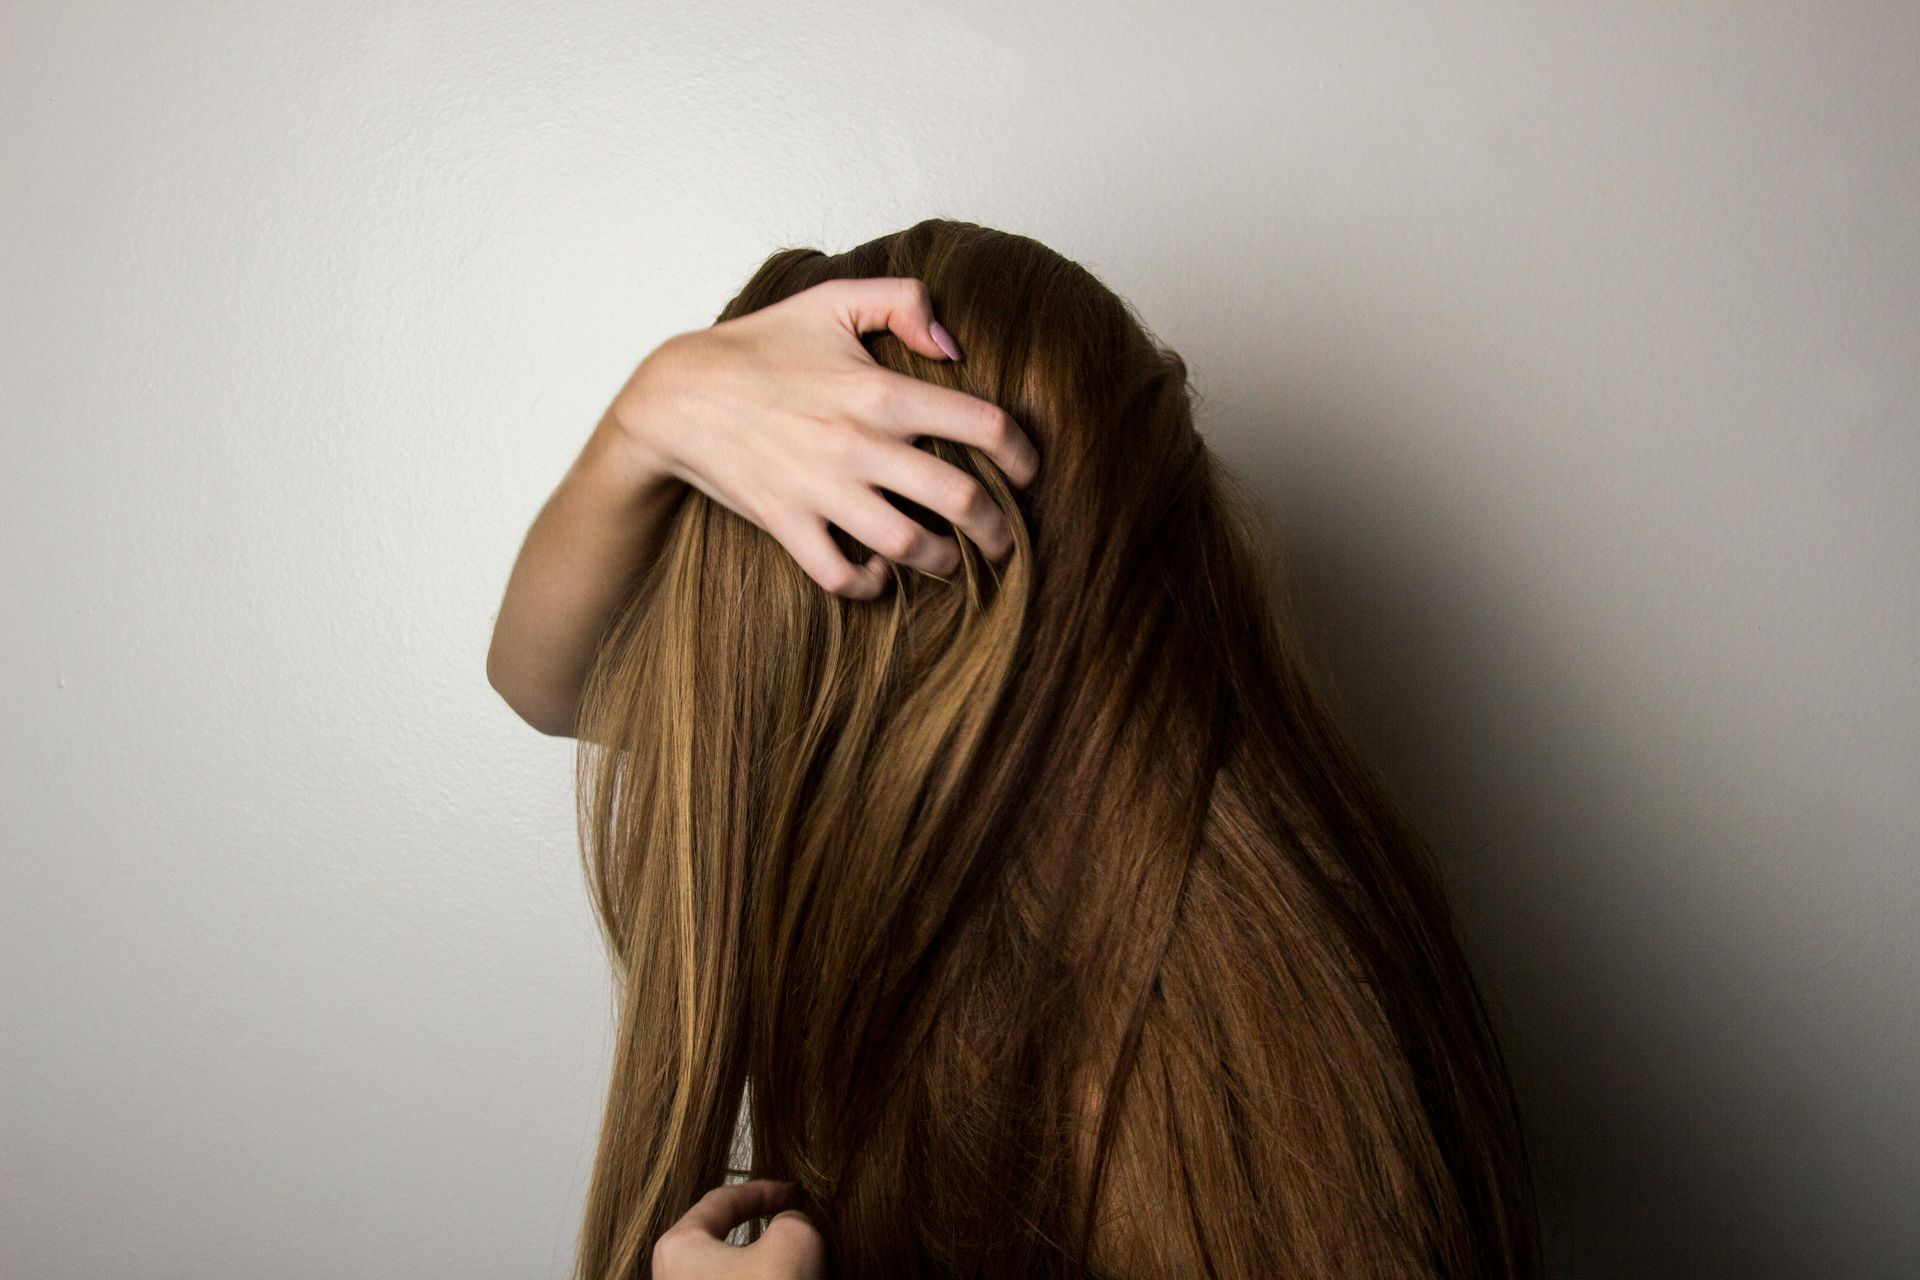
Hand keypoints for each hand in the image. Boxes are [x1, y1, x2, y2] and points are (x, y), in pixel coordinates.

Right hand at [606, 276, 1040, 598]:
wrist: (678, 394)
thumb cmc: (760, 346)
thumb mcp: (831, 300)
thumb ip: (903, 302)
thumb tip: (955, 347)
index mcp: (881, 390)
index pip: (984, 425)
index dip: (1023, 454)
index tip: (1029, 472)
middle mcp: (860, 445)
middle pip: (962, 501)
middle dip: (999, 529)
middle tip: (1006, 539)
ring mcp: (823, 490)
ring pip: (911, 547)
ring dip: (944, 562)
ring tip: (952, 559)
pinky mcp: (788, 525)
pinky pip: (843, 576)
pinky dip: (872, 583)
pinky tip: (881, 570)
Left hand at [651, 1178, 825, 1279]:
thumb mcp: (794, 1239)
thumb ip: (792, 1217)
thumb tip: (790, 1227)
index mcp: (678, 1247)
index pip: (723, 1200)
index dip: (765, 1190)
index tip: (792, 1192)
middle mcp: (672, 1276)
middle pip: (725, 1239)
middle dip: (763, 1231)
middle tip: (794, 1225)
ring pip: (734, 1273)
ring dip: (765, 1266)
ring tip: (796, 1265)